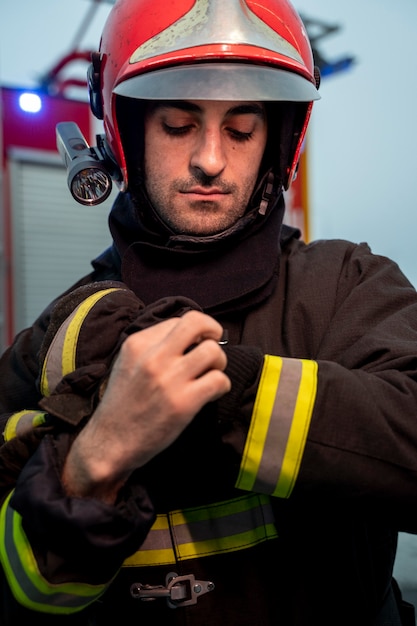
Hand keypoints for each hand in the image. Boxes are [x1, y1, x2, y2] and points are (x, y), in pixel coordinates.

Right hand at [62, 310, 229, 501]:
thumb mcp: (127, 364)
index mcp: (137, 343)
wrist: (110, 442)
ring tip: (209, 374)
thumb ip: (153, 347)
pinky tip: (211, 393)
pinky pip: (219, 380)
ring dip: (219, 362)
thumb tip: (190, 337)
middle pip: (197, 322)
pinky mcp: (184, 402)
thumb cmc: (123, 404)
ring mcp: (169, 379)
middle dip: (213, 330)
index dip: (193, 332)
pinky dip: (222, 386)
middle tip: (213, 346)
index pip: (179, 321)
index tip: (193, 347)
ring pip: (214, 351)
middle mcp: (153, 356)